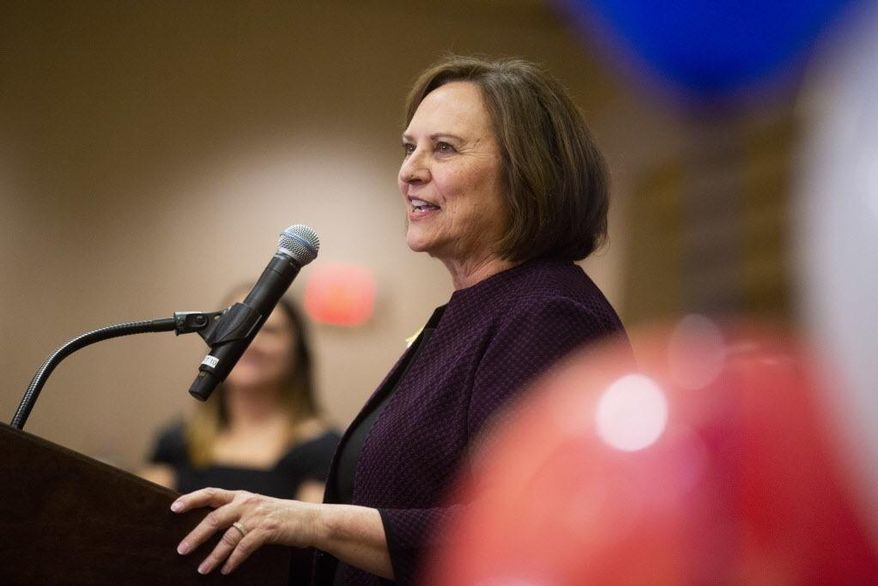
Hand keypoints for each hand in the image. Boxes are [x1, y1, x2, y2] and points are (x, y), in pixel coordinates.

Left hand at [171, 488, 320, 574]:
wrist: (311, 519)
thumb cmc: (282, 516)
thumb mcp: (258, 508)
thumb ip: (237, 512)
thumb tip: (209, 526)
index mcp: (242, 496)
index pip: (211, 493)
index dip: (191, 499)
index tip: (173, 507)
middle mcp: (247, 503)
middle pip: (214, 518)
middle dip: (195, 535)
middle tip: (181, 550)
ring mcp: (257, 516)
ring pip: (227, 536)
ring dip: (213, 555)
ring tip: (202, 569)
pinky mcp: (268, 529)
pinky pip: (244, 547)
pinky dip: (233, 560)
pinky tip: (226, 570)